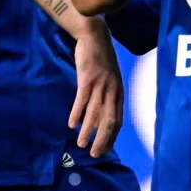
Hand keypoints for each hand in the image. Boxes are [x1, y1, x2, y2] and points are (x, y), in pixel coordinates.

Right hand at [68, 21, 123, 157]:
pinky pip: (81, 100)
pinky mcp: (87, 78)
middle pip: (109, 120)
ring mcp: (100, 85)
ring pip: (94, 113)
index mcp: (119, 92)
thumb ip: (108, 97)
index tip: (106, 150)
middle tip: (95, 154)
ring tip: (80, 144)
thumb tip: (98, 118)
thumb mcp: (111, 79)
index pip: (119, 119)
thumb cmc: (102, 60)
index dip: (112, 136)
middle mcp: (112, 90)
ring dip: (87, 131)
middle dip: (102, 139)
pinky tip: (71, 124)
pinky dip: (76, 114)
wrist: (95, 37)